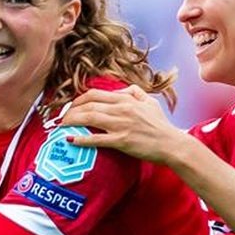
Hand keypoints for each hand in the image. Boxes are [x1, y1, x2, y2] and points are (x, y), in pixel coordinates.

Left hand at [61, 87, 187, 164]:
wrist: (172, 145)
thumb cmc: (161, 125)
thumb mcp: (150, 102)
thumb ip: (135, 92)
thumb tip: (122, 89)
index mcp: (126, 100)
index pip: (95, 94)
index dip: (78, 99)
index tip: (71, 106)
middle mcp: (121, 109)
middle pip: (88, 105)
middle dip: (70, 111)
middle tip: (62, 118)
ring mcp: (121, 125)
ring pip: (89, 118)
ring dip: (71, 121)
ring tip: (61, 126)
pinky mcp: (121, 141)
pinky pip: (97, 139)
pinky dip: (81, 139)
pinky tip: (70, 139)